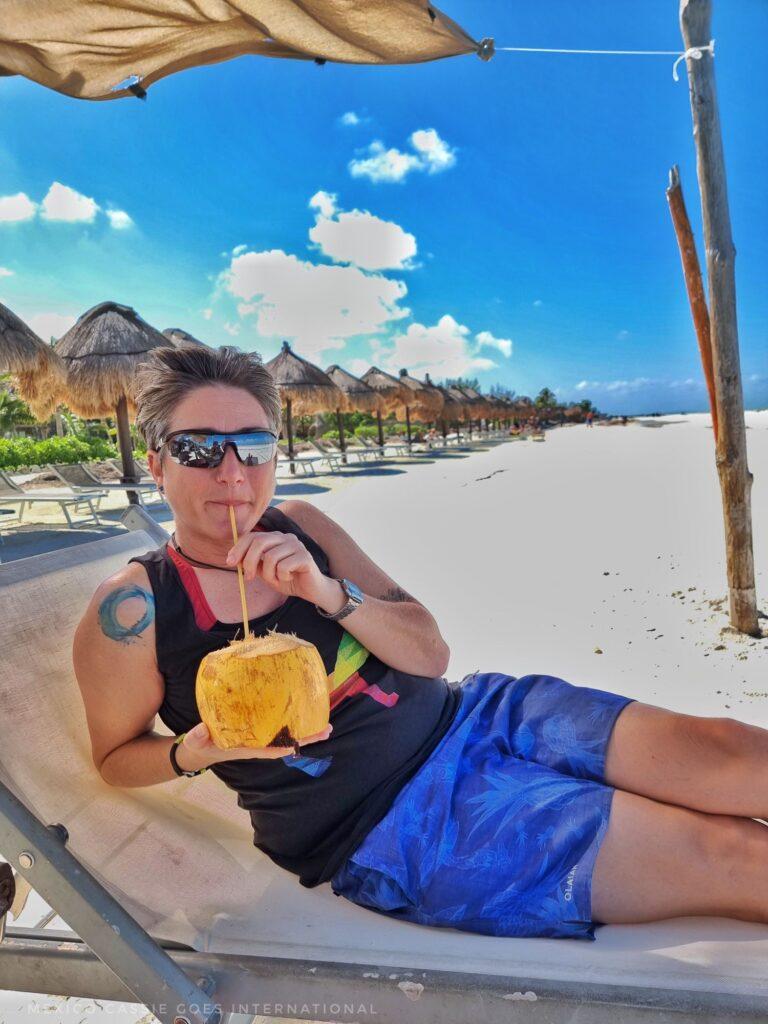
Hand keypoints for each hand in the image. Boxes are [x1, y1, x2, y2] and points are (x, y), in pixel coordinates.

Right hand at [179, 720, 333, 769]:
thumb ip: (198, 737)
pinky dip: (294, 719)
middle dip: (307, 737)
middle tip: (328, 729)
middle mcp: (259, 744)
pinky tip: (305, 710)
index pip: (271, 749)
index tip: (301, 743)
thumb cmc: (201, 746)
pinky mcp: (260, 728)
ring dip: (307, 729)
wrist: (201, 748)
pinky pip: (281, 725)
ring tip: (327, 722)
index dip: (286, 745)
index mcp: (247, 749)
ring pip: (288, 734)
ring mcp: (261, 737)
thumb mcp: (197, 743)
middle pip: (287, 741)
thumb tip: (200, 730)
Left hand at [225, 530, 328, 604]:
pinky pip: (284, 567)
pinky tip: (289, 578)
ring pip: (271, 558)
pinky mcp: (305, 556)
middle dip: (249, 561)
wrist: (310, 590)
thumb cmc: (287, 579)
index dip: (238, 548)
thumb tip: (233, 559)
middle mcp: (286, 538)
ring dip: (269, 575)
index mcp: (275, 538)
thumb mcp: (265, 572)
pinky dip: (282, 577)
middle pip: (260, 542)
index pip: (252, 536)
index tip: (229, 562)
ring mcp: (297, 545)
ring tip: (277, 580)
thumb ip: (253, 564)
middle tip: (249, 578)